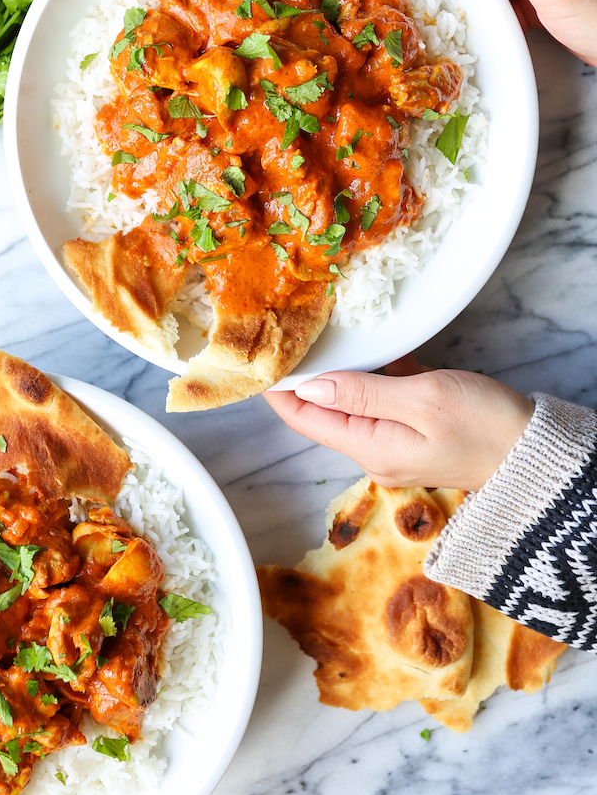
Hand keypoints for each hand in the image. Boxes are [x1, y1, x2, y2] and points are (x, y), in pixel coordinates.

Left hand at [264, 363, 533, 491]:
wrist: (535, 457)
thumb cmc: (484, 426)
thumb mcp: (422, 400)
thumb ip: (362, 392)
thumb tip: (308, 386)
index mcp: (369, 446)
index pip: (306, 418)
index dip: (278, 390)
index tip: (259, 359)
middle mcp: (375, 450)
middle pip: (324, 412)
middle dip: (304, 379)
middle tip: (287, 337)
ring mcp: (397, 443)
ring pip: (353, 402)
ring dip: (339, 374)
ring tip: (320, 337)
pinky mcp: (419, 432)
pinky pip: (384, 400)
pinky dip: (375, 374)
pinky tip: (376, 349)